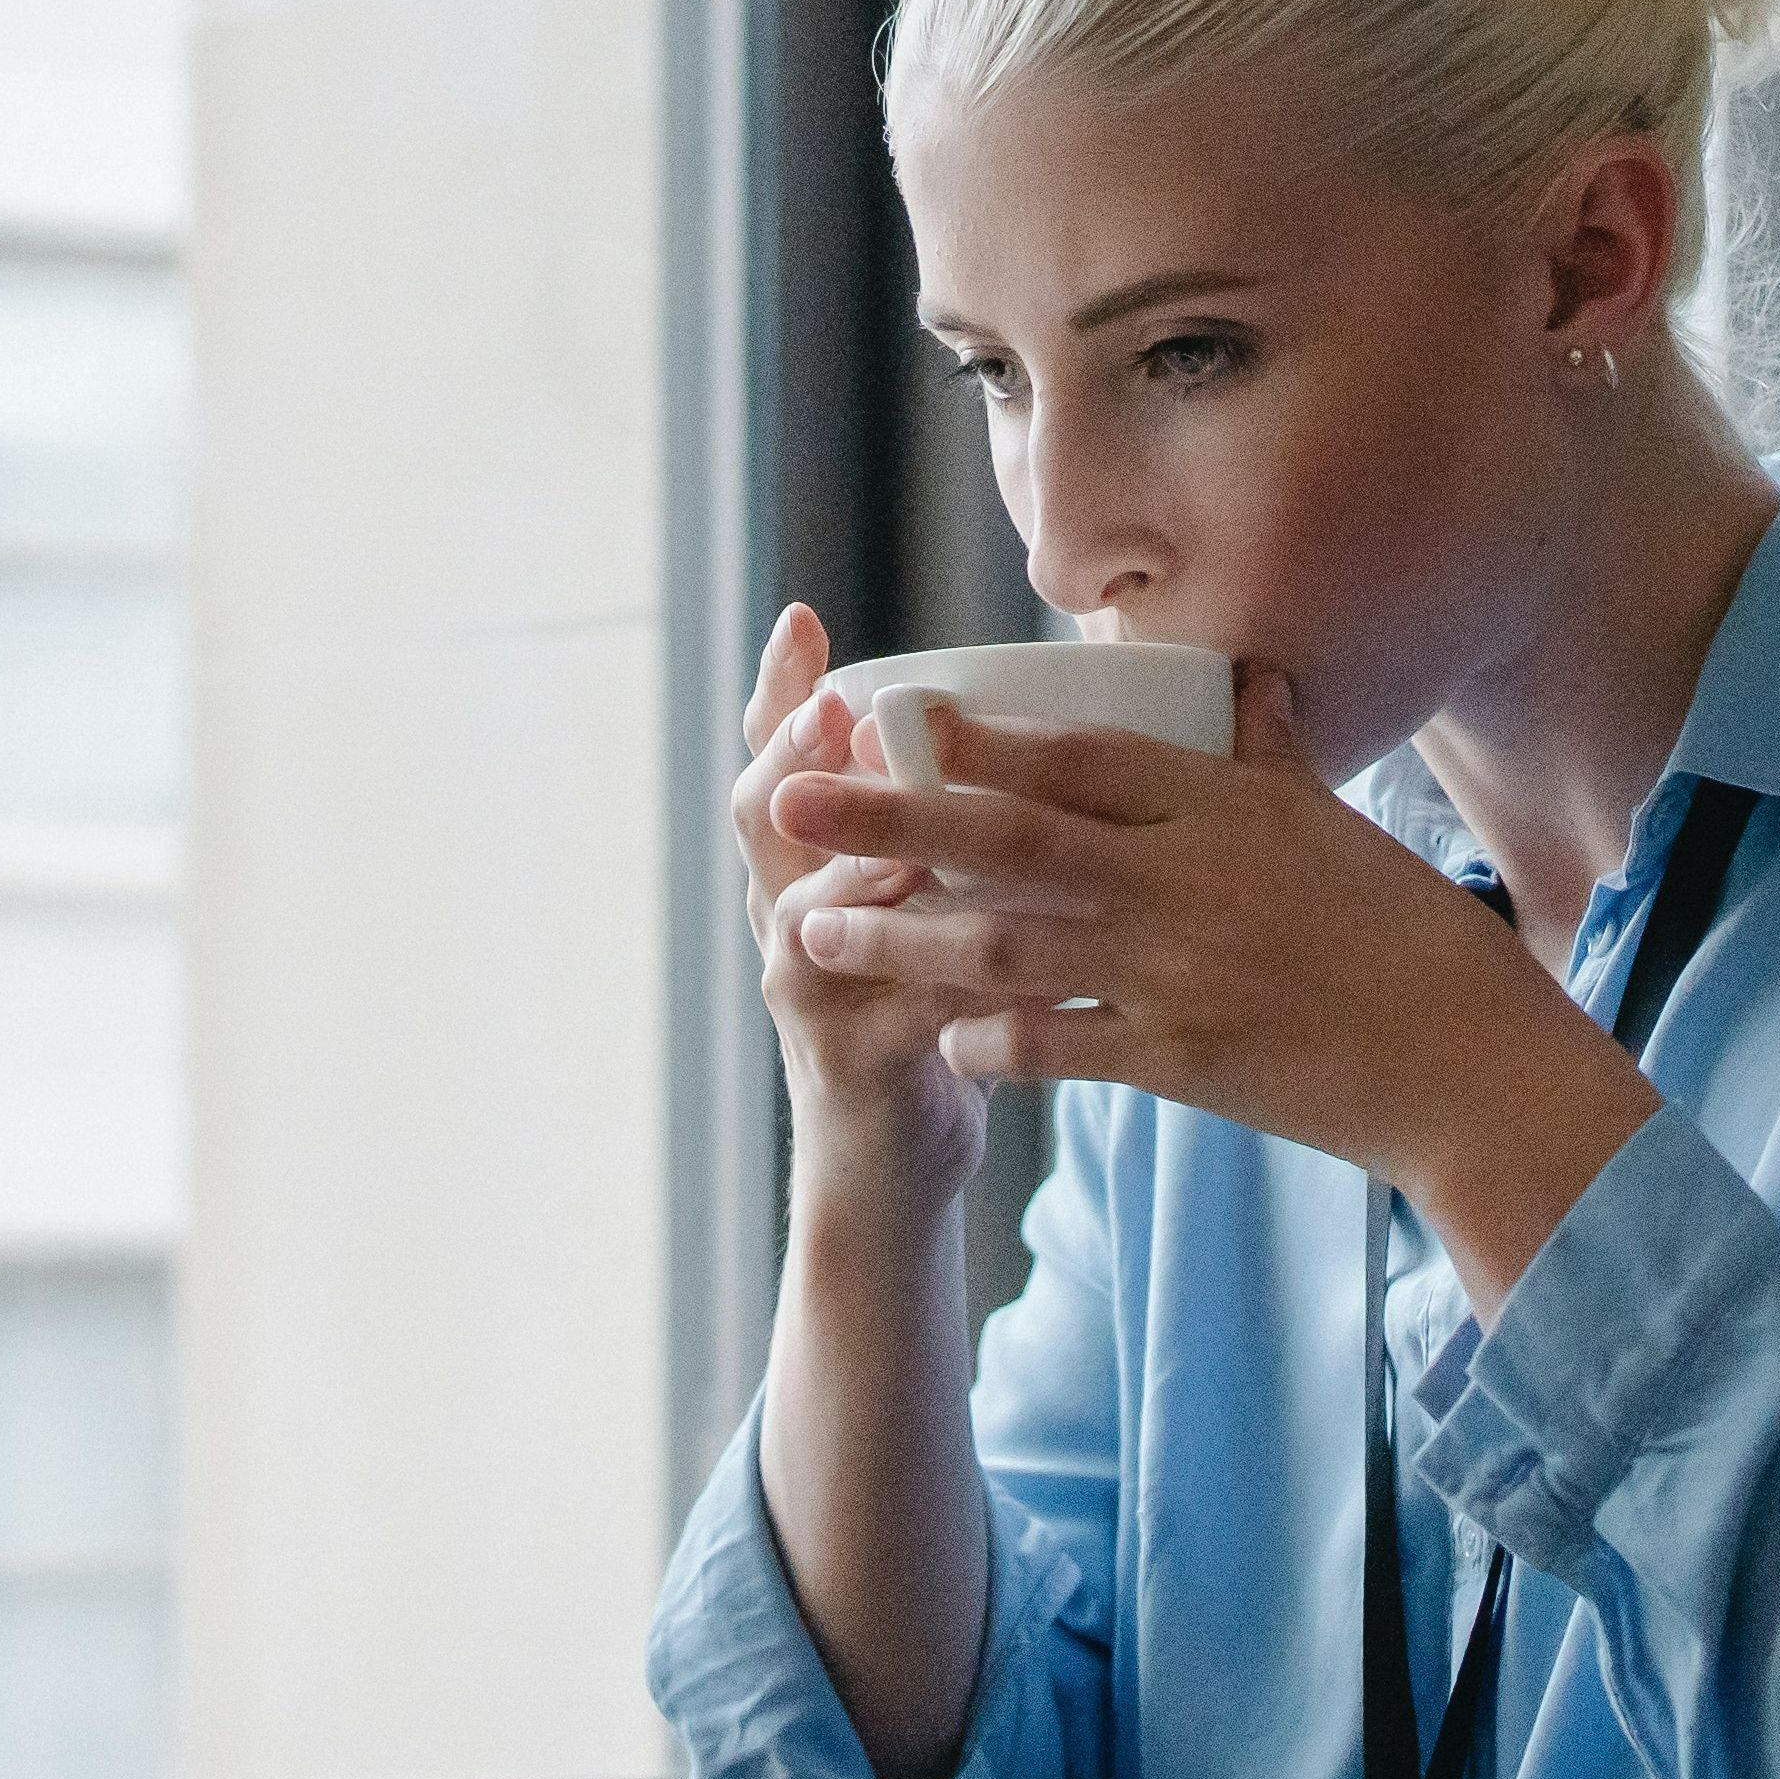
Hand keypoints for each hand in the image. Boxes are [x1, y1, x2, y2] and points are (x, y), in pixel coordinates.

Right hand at [732, 605, 988, 1193]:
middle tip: (834, 713)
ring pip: (811, 913)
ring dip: (858, 870)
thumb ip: (947, 824)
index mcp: (809, 862)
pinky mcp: (853, 1062)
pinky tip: (1002, 959)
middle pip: (765, 816)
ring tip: (902, 835)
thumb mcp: (922, 903)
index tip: (801, 621)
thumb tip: (1014, 718)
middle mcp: (789, 914)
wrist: (892, 1157)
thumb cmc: (926, 1005)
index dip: (779, 691)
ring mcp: (810, 989)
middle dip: (797, 760)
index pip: (777, 759)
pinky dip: (948, 982)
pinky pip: (897, 1009)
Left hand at [767, 667, 1659, 1283]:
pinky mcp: (1182, 1066)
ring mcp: (1179, 976)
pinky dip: (994, 1041)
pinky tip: (936, 1037)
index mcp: (1226, 809)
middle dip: (890, 819)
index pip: (1080, 757)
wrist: (1474, 1069)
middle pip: (1012, 839)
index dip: (979, 736)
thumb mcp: (1340, 827)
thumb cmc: (1414, 941)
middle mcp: (1188, 882)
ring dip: (899, 940)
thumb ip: (1273, 755)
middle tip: (792, 801)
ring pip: (1009, 947)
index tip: (892, 714)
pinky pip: (1062, 1048)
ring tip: (807, 932)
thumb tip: (1248, 677)